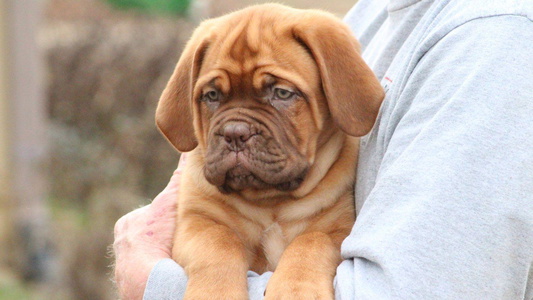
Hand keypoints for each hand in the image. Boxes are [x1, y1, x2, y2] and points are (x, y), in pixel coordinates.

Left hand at [113, 154, 185, 298]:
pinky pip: (149, 272)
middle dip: (164, 236)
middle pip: (150, 235)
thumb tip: (187, 154)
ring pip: (148, 255)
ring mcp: (125, 266)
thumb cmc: (157, 238)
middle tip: (182, 238)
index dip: (169, 216)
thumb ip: (178, 180)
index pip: (152, 216)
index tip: (182, 219)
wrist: (148, 277)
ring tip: (180, 255)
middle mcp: (121, 244)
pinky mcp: (132, 283)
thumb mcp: (170, 203)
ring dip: (163, 254)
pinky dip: (160, 270)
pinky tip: (172, 269)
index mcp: (127, 224)